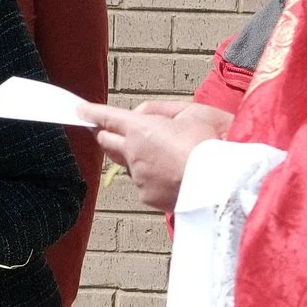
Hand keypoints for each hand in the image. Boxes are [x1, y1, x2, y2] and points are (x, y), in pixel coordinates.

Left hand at [83, 100, 230, 213]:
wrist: (227, 182)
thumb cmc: (214, 142)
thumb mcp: (191, 110)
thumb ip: (159, 109)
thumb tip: (142, 114)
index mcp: (140, 129)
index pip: (107, 118)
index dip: (91, 112)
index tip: (79, 109)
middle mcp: (133, 154)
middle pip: (108, 143)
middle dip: (106, 134)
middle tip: (112, 129)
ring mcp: (139, 178)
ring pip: (129, 164)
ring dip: (139, 157)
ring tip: (171, 155)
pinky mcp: (148, 197)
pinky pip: (144, 182)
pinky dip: (153, 176)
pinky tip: (176, 173)